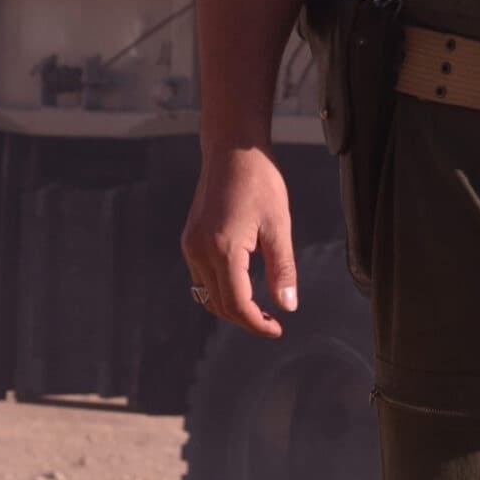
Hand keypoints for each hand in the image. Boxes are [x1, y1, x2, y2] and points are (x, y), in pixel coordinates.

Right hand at [181, 146, 296, 336]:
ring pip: (207, 294)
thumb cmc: (260, 182)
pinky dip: (221, 289)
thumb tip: (288, 306)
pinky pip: (202, 277)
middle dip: (245, 319)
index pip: (236, 303)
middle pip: (219, 304)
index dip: (256, 323)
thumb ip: (282, 269)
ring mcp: (191, 245)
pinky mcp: (190, 239)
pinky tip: (243, 285)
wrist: (233, 150)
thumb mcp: (279, 225)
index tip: (277, 329)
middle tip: (272, 322)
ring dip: (231, 307)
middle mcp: (200, 250)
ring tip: (260, 308)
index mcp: (223, 248)